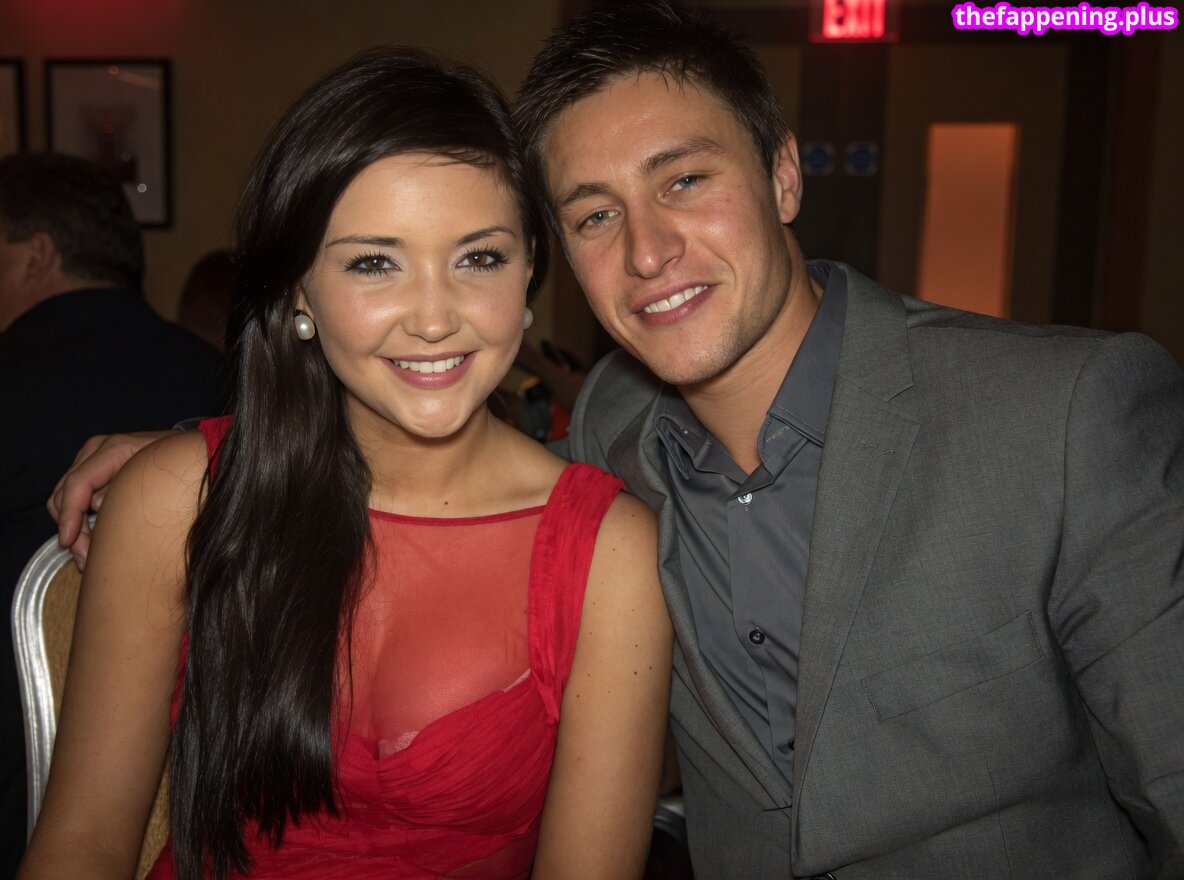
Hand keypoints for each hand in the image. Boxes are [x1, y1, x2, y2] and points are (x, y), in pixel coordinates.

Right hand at [47, 431, 170, 568]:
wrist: (186, 451)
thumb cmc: (177, 465)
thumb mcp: (161, 479)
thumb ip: (128, 492)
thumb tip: (95, 505)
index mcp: (115, 449)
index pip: (79, 482)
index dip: (69, 514)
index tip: (67, 541)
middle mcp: (97, 450)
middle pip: (65, 493)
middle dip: (71, 528)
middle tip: (85, 558)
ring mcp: (92, 457)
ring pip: (62, 496)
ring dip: (72, 527)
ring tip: (87, 555)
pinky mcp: (91, 468)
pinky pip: (72, 495)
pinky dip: (76, 518)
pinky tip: (90, 541)